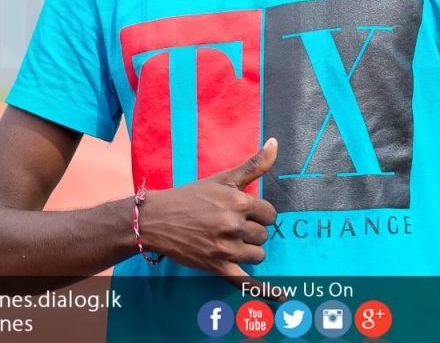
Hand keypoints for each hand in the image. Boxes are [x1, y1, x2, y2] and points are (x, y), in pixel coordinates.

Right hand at [141, 139, 280, 292]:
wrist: (157, 219)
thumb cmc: (191, 197)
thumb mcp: (223, 177)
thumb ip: (254, 164)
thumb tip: (275, 142)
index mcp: (239, 202)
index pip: (270, 214)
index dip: (259, 214)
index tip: (245, 212)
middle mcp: (234, 226)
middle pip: (264, 235)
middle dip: (252, 231)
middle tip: (230, 226)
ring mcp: (225, 249)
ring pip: (258, 255)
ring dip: (249, 250)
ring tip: (230, 241)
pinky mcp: (217, 268)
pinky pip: (246, 283)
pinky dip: (265, 291)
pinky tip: (282, 297)